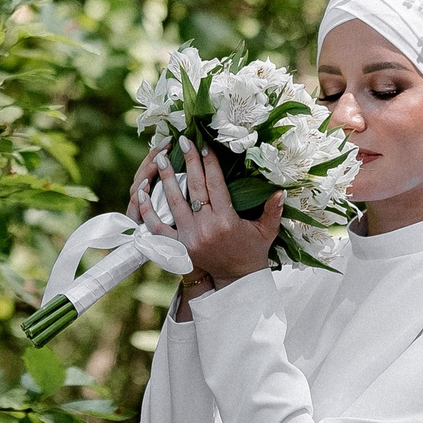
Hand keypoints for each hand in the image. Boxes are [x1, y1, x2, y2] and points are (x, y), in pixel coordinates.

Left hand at [133, 136, 282, 320]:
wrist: (236, 281)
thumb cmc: (252, 252)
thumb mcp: (267, 231)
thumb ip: (273, 210)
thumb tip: (281, 190)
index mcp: (227, 221)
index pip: (216, 185)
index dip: (210, 164)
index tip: (204, 146)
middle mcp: (206, 228)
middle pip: (195, 188)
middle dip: (188, 162)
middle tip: (182, 141)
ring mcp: (189, 237)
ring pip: (174, 203)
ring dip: (166, 179)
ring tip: (161, 158)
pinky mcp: (178, 247)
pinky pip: (157, 227)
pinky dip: (148, 210)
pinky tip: (141, 192)